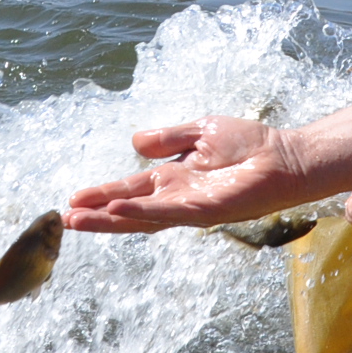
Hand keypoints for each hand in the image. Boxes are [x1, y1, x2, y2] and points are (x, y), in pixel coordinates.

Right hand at [63, 116, 307, 232]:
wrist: (286, 156)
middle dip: (98, 215)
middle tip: (65, 219)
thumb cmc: (250, 145)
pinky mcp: (207, 210)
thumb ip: (169, 138)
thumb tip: (134, 144)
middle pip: (130, 211)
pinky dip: (141, 213)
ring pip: (142, 218)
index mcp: (174, 180)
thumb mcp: (201, 132)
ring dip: (110, 220)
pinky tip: (118, 211)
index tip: (74, 198)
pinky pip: (168, 213)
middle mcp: (178, 197)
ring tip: (79, 220)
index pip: (131, 190)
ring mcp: (191, 207)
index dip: (103, 195)